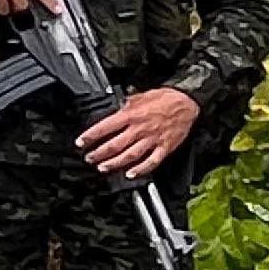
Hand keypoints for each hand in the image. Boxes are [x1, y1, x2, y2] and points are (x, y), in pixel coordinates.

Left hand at [78, 87, 198, 183]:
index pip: (105, 127)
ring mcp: (152, 140)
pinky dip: (140, 170)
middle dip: (99, 153)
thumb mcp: (140, 95)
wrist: (188, 102)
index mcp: (131, 114)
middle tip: (89, 158)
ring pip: (129, 155)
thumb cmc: (165, 98)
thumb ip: (126, 104)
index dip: (90, 136)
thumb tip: (115, 106)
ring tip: (103, 168)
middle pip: (114, 145)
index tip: (81, 142)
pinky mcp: (164, 148)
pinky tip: (131, 174)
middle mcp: (139, 129)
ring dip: (114, 163)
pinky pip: (151, 162)